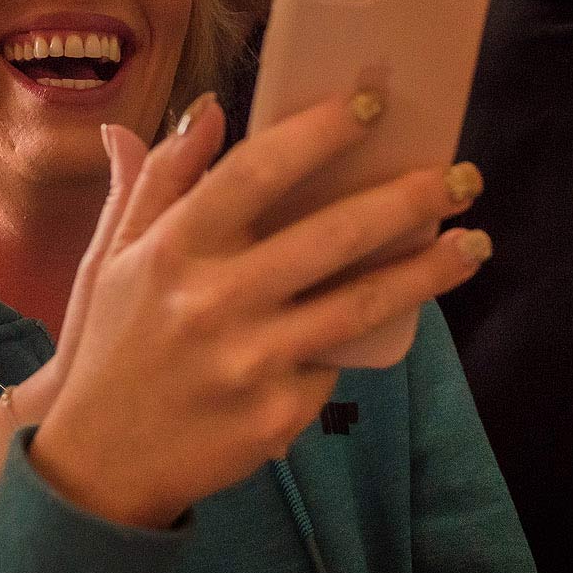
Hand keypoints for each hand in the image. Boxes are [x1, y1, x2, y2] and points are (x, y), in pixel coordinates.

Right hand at [30, 92, 487, 528]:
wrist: (99, 467)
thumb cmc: (109, 345)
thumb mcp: (111, 255)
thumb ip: (157, 179)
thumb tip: (208, 110)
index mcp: (171, 250)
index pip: (256, 172)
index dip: (319, 133)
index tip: (373, 105)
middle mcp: (213, 302)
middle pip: (331, 236)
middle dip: (408, 200)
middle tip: (463, 177)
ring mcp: (250, 363)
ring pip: (360, 305)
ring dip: (428, 271)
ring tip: (474, 243)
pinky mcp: (277, 415)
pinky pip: (334, 365)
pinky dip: (356, 342)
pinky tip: (378, 324)